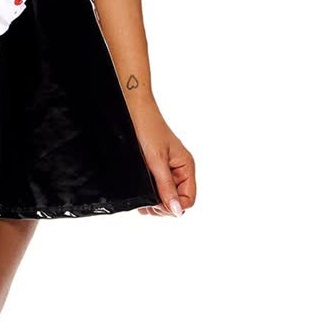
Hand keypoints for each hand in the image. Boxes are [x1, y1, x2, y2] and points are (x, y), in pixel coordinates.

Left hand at [127, 99, 196, 217]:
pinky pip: (157, 189)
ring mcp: (167, 170)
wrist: (132, 109)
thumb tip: (177, 211)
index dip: (174, 206)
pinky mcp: (155, 168)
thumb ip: (166, 187)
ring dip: (155, 202)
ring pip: (167, 197)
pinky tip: (141, 193)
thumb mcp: (157, 161)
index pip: (189, 199)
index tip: (157, 205)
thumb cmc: (147, 129)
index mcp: (186, 167)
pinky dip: (149, 194)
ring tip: (142, 199)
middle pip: (178, 201)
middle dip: (163, 206)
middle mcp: (179, 170)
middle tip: (146, 203)